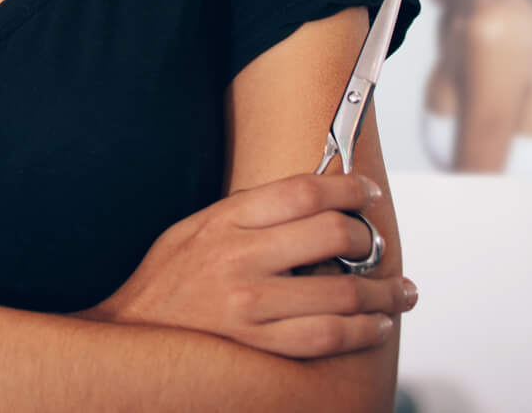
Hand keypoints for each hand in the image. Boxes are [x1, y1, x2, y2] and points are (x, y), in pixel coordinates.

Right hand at [80, 173, 418, 358]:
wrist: (131, 338)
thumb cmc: (166, 282)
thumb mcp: (194, 230)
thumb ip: (244, 214)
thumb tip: (308, 199)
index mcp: (224, 220)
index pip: (303, 190)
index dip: (348, 187)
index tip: (367, 192)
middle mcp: (239, 257)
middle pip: (332, 234)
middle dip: (368, 239)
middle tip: (376, 245)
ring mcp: (250, 303)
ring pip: (342, 292)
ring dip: (384, 293)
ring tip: (400, 293)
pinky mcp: (259, 343)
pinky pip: (328, 336)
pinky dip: (363, 330)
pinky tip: (374, 325)